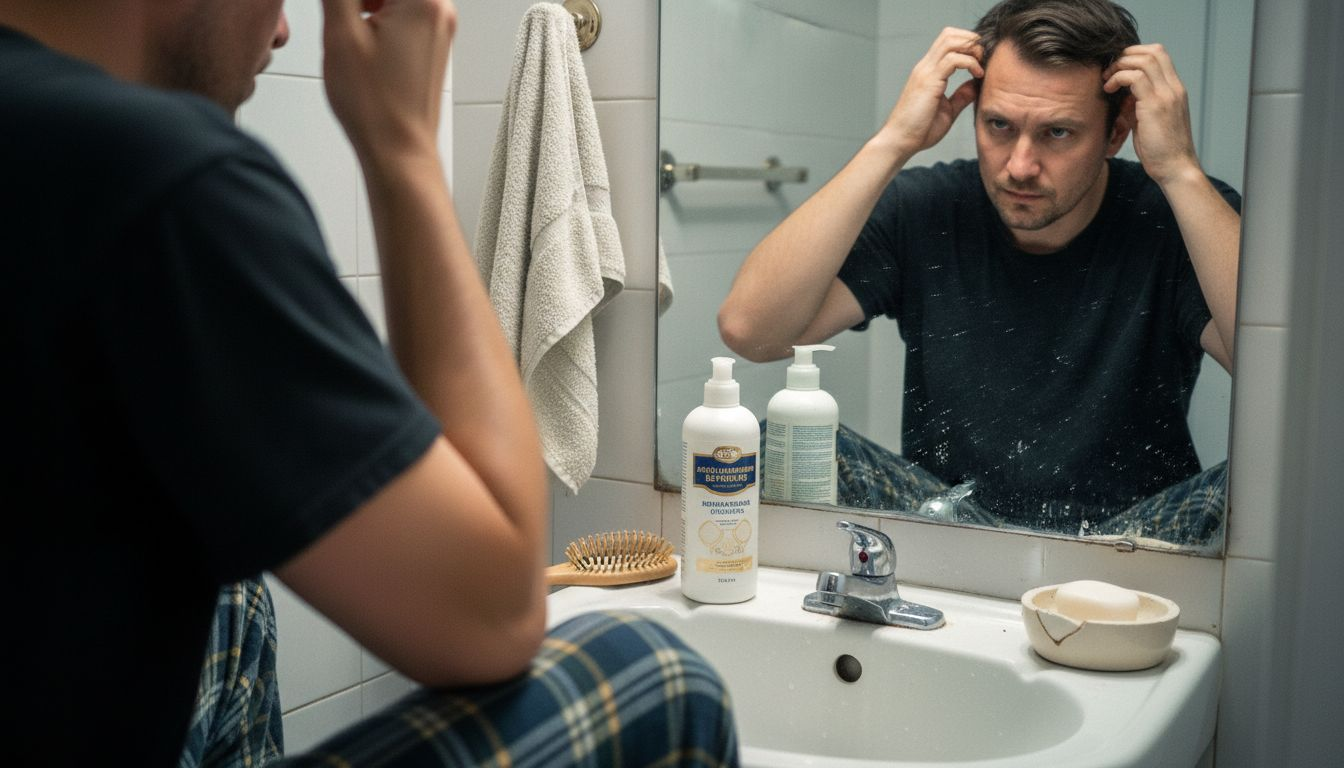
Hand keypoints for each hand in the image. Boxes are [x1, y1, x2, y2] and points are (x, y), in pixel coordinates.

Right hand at [319, 0, 454, 162]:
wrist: (398, 152)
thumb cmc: (376, 107)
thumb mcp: (341, 32)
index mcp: (424, 0)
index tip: (339, 6)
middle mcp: (440, 10)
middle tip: (337, 12)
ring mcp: (439, 28)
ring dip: (366, 1)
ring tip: (342, 19)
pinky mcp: (431, 43)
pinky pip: (403, 10)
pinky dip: (377, 11)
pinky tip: (356, 30)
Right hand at [879, 27, 983, 156]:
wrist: (900, 141)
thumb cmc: (920, 130)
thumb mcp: (948, 110)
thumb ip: (961, 96)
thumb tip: (976, 84)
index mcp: (929, 71)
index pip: (948, 41)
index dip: (968, 45)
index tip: (982, 62)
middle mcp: (926, 66)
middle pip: (950, 34)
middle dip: (972, 41)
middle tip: (984, 60)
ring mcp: (926, 72)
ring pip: (951, 40)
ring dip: (971, 49)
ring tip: (981, 66)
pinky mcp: (929, 81)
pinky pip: (953, 59)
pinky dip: (970, 62)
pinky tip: (978, 75)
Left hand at [1103, 44, 1199, 184]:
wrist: (1175, 168)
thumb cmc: (1160, 149)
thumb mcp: (1147, 120)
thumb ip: (1138, 104)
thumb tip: (1121, 95)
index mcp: (1175, 89)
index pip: (1159, 55)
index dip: (1136, 54)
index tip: (1118, 68)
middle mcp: (1174, 87)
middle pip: (1153, 51)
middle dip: (1126, 54)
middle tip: (1109, 70)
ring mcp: (1167, 94)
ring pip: (1144, 60)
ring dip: (1120, 65)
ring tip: (1106, 80)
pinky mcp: (1155, 104)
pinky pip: (1135, 77)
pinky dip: (1118, 78)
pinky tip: (1108, 89)